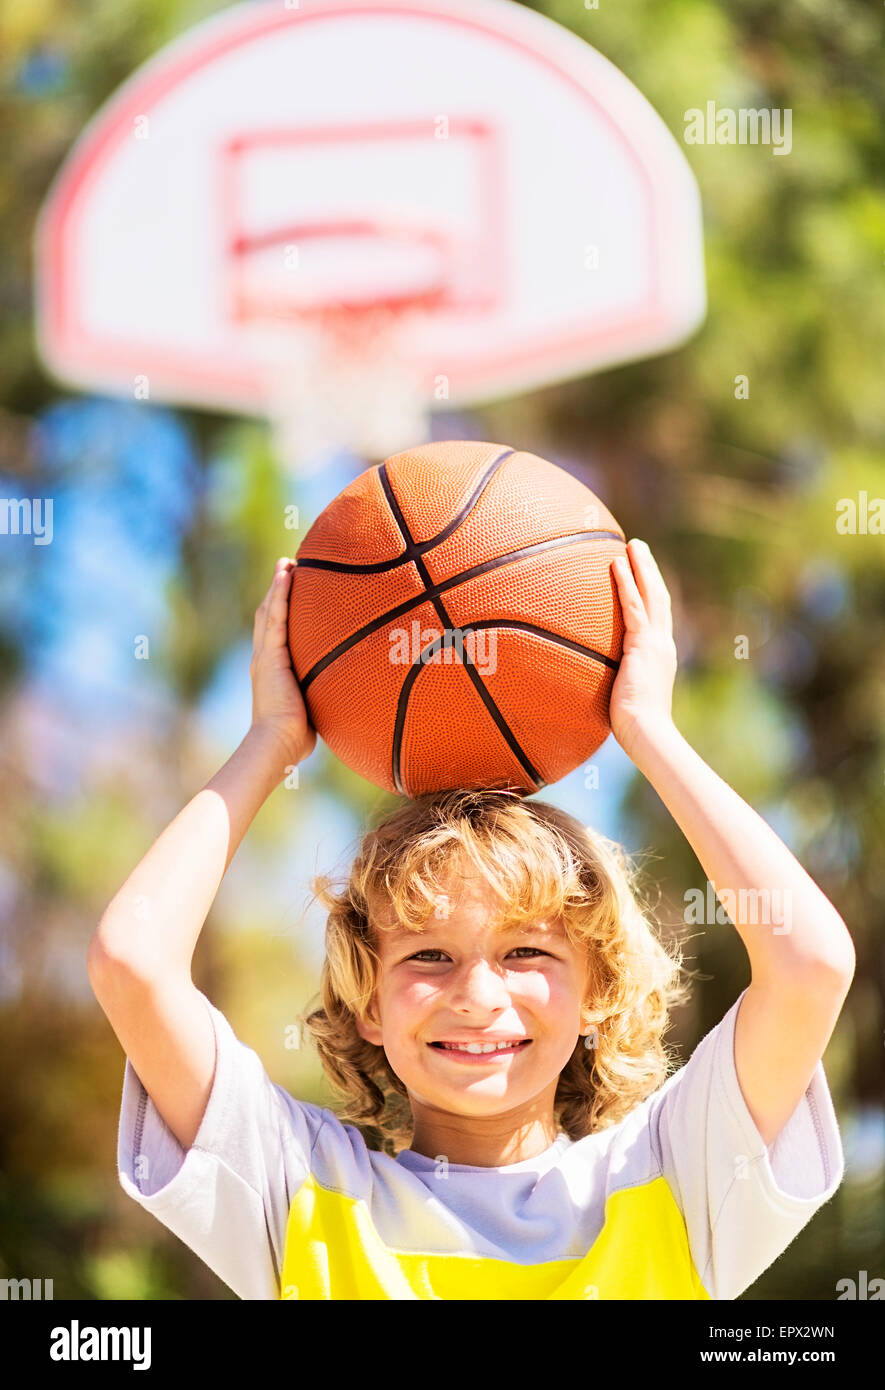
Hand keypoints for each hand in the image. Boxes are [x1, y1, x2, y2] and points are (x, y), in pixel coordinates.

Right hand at [250, 557, 316, 766]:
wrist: (277, 743)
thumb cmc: (295, 737)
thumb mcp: (312, 709)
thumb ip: (323, 697)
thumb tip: (348, 698)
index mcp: (272, 670)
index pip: (275, 634)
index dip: (280, 612)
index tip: (290, 595)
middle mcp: (264, 659)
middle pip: (268, 615)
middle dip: (277, 591)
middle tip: (287, 568)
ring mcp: (265, 656)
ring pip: (269, 611)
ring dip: (277, 585)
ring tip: (286, 563)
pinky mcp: (269, 656)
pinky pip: (275, 617)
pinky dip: (279, 594)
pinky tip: (285, 575)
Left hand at [608, 539, 677, 760]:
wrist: (647, 733)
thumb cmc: (634, 727)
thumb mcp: (624, 699)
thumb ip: (615, 685)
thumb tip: (592, 688)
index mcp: (659, 656)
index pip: (657, 618)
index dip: (652, 594)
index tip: (645, 575)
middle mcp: (662, 645)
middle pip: (659, 598)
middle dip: (650, 572)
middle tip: (639, 548)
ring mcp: (655, 643)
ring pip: (651, 595)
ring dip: (641, 567)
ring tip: (632, 544)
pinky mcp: (643, 645)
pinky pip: (633, 607)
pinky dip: (626, 583)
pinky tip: (617, 563)